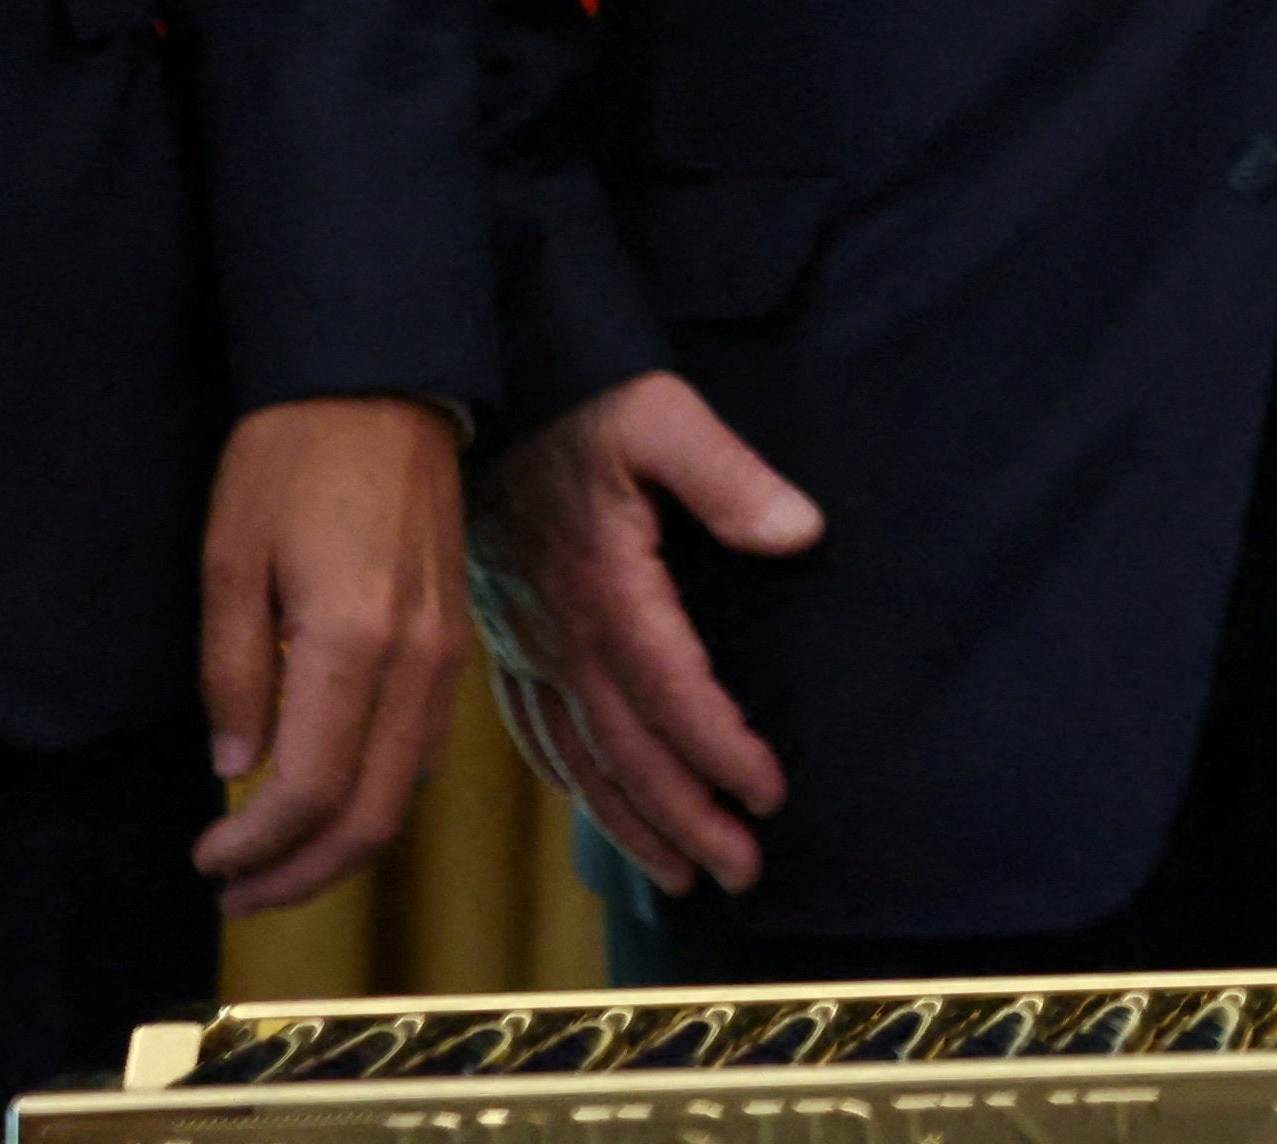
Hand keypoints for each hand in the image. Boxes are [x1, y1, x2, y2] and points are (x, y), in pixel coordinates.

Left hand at [191, 394, 471, 912]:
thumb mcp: (230, 559)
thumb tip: (236, 770)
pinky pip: (423, 746)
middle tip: (234, 894)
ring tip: (273, 861)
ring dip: (340, 844)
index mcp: (352, 642)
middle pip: (371, 814)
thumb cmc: (292, 457)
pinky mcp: (455, 637)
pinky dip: (376, 794)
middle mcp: (416, 660)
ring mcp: (447, 651)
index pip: (308, 790)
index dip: (253, 848)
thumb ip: (234, 672)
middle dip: (301, 875)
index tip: (203, 861)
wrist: (385, 382)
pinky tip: (327, 795)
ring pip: (404, 789)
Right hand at [470, 371, 827, 892]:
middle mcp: (562, 633)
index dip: (721, 750)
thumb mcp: (661, 414)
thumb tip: (799, 532)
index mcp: (607, 586)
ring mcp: (529, 645)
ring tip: (686, 877)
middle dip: (687, 818)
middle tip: (743, 872)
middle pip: (629, 749)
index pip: (671, 692)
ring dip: (635, 823)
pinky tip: (604, 816)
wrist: (478, 399)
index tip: (769, 796)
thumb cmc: (581, 402)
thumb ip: (730, 476)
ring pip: (582, 758)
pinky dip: (576, 787)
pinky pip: (540, 736)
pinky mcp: (509, 643)